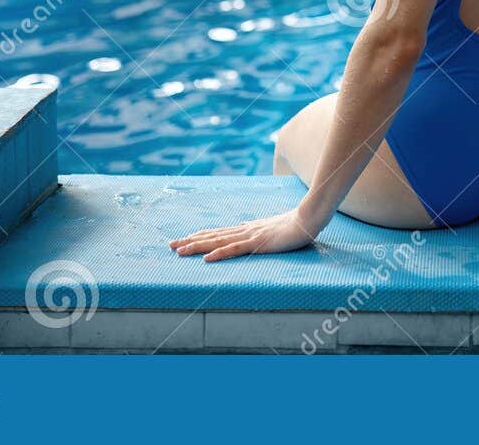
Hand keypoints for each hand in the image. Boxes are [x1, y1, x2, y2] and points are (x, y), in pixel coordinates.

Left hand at [169, 209, 321, 260]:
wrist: (308, 219)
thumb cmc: (293, 225)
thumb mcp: (272, 229)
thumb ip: (258, 230)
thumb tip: (244, 227)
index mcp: (247, 229)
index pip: (218, 233)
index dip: (199, 236)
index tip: (183, 239)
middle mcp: (244, 231)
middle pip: (212, 236)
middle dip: (190, 241)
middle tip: (171, 245)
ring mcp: (250, 237)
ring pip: (218, 242)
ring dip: (198, 247)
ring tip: (180, 251)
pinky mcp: (258, 244)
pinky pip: (235, 250)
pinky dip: (219, 254)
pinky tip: (207, 258)